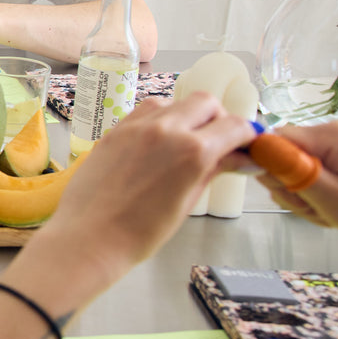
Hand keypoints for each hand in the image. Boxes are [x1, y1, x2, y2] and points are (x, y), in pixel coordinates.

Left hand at [26, 93, 256, 282]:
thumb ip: (215, 170)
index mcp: (193, 151)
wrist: (90, 236)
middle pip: (206, 102)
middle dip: (218, 119)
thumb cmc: (141, 231)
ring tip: (183, 142)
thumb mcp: (189, 201)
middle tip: (217, 142)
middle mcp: (166, 130)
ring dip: (185, 115)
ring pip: (173, 102)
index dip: (246, 135)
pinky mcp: (114, 130)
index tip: (246, 145)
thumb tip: (242, 159)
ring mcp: (136, 126)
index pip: (234, 126)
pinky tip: (157, 142)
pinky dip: (158, 119)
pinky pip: (144, 111)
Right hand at [251, 120, 337, 230]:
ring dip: (301, 196)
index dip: (268, 168)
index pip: (272, 140)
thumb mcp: (330, 197)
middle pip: (279, 156)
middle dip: (290, 188)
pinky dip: (312, 193)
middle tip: (314, 208)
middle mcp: (329, 133)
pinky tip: (329, 206)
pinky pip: (306, 172)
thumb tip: (256, 151)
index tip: (285, 190)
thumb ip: (291, 172)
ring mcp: (332, 145)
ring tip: (326, 211)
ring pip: (290, 169)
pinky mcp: (334, 157)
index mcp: (329, 135)